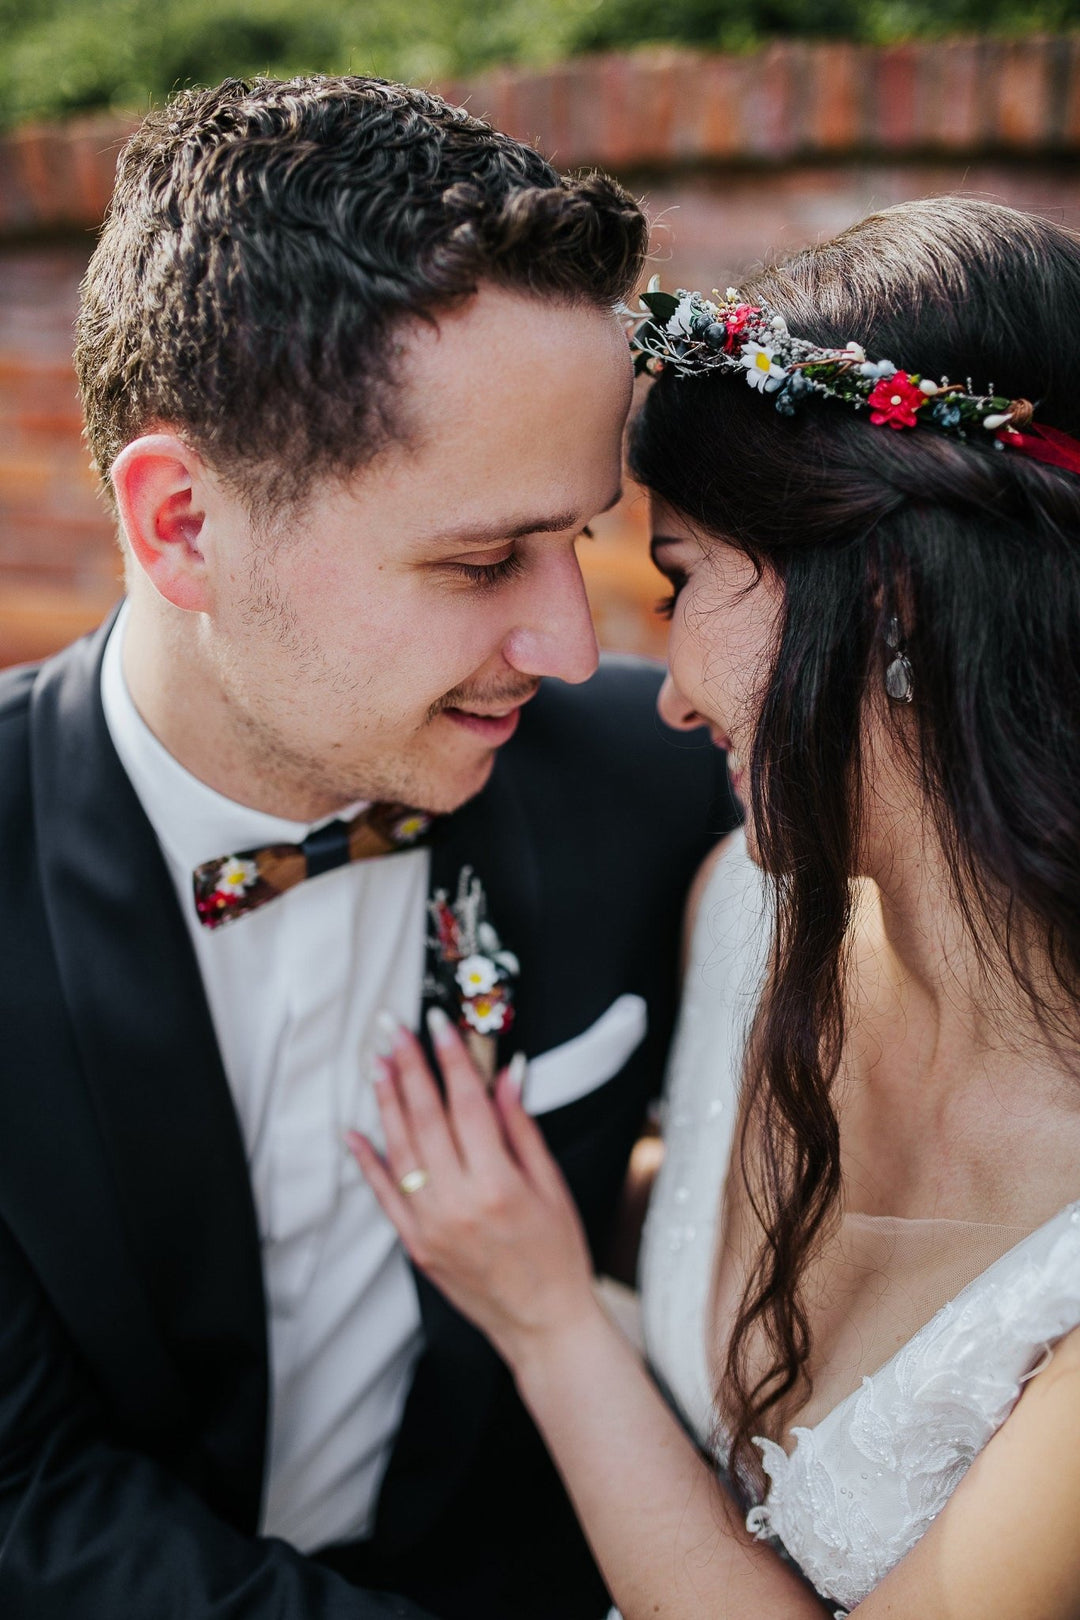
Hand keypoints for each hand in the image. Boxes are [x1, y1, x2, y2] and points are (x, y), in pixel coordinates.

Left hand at [347, 1009, 599, 1370]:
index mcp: (498, 1184)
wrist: (544, 1324)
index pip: (467, 1105)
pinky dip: (368, 1162)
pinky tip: (356, 1132)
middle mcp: (458, 1203)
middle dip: (410, 1068)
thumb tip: (505, 1077)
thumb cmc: (557, 1254)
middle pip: (426, 1120)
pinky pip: (385, 1195)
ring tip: (378, 1063)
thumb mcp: (552, 1185)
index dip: (452, 1060)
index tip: (440, 1025)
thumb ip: (521, 1128)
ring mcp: (431, 1226)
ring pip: (400, 1150)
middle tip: (395, 1030)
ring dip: (386, 1102)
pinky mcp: (416, 1245)